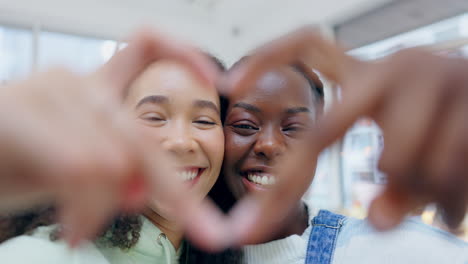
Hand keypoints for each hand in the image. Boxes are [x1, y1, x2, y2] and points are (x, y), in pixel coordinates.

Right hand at [0, 28, 219, 245]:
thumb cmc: (10, 164)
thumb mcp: (73, 174)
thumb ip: (115, 174)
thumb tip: (142, 192)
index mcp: (94, 91)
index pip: (146, 47)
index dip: (183, 54)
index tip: (215, 80)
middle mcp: (78, 84)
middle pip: (145, 141)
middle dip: (180, 196)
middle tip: (207, 231)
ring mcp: (49, 92)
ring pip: (114, 163)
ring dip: (103, 211)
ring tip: (80, 231)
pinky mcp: (17, 112)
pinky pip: (80, 167)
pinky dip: (85, 210)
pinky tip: (73, 230)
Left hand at [220, 25, 467, 241]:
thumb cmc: (452, 128)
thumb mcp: (409, 152)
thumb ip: (388, 185)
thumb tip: (378, 218)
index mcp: (370, 74)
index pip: (309, 46)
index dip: (268, 57)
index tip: (230, 86)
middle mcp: (392, 68)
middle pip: (324, 131)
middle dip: (286, 186)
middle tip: (249, 231)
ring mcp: (430, 79)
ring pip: (396, 164)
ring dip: (414, 197)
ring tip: (435, 204)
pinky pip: (442, 174)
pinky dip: (447, 207)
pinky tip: (452, 215)